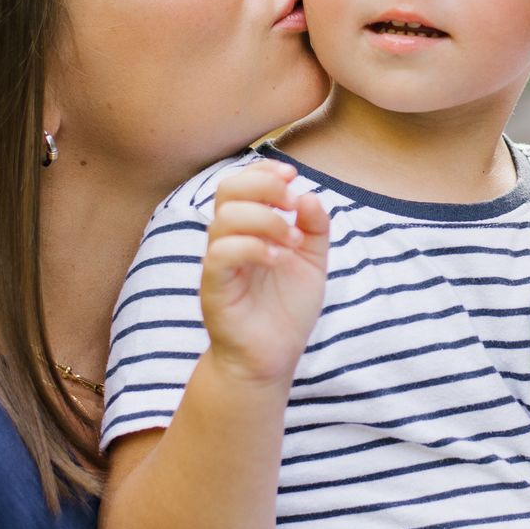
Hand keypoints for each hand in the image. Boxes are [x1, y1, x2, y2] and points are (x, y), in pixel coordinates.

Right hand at [198, 162, 329, 385]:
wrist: (271, 358)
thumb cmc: (286, 310)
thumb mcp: (312, 262)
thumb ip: (315, 228)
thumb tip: (308, 195)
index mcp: (247, 230)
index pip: (241, 183)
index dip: (263, 170)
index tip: (292, 175)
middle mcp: (227, 240)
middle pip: (227, 190)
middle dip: (263, 185)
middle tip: (291, 202)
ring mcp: (218, 264)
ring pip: (225, 219)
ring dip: (266, 219)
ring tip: (292, 241)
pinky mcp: (214, 288)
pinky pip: (221, 254)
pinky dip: (253, 247)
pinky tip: (278, 258)